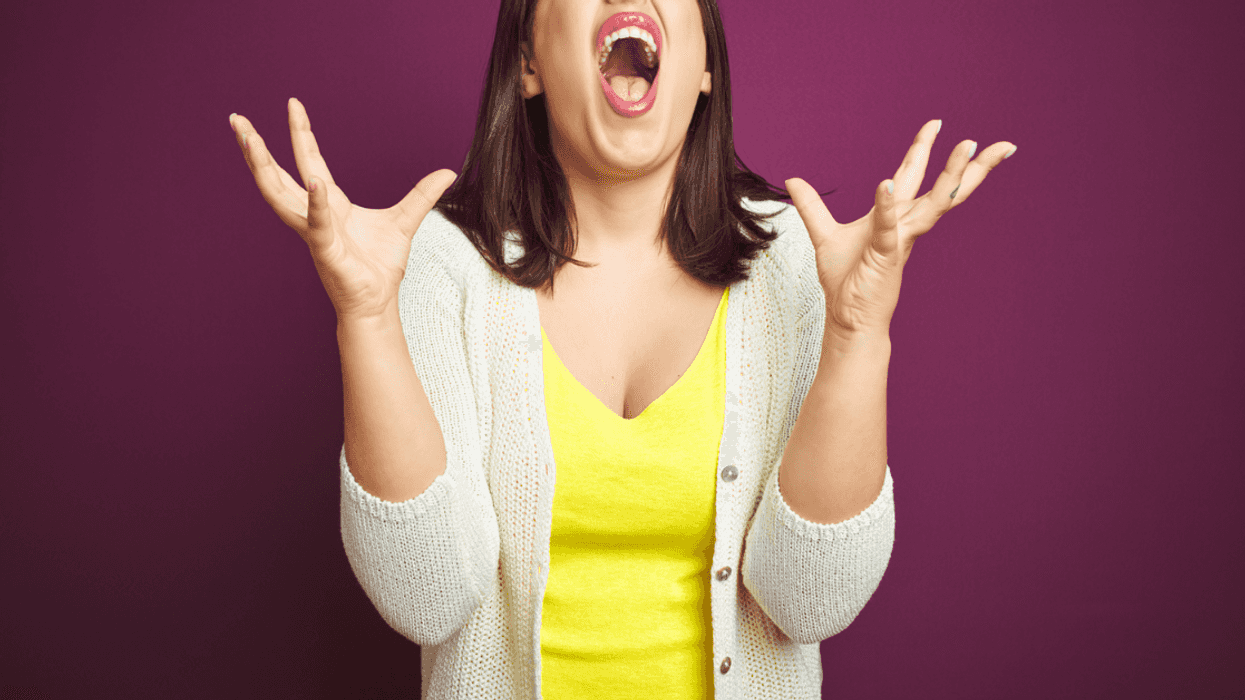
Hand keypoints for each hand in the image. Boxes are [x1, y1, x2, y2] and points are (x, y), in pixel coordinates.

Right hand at [230, 98, 455, 321]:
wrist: (377, 302)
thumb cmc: (380, 266)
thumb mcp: (406, 221)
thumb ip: (422, 195)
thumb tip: (448, 171)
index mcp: (330, 203)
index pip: (309, 160)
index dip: (301, 133)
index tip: (293, 105)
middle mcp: (314, 214)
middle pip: (277, 174)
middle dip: (256, 148)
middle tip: (237, 120)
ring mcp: (314, 231)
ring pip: (279, 195)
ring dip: (262, 167)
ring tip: (249, 140)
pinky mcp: (325, 250)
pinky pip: (316, 223)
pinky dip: (315, 203)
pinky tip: (313, 181)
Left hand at [786, 120, 1014, 343]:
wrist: (848, 317)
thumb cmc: (845, 280)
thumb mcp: (824, 234)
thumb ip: (812, 206)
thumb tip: (793, 180)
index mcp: (894, 216)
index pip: (912, 176)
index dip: (923, 149)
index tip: (936, 123)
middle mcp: (905, 225)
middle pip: (943, 188)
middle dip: (964, 163)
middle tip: (991, 141)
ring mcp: (899, 239)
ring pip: (934, 203)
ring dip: (952, 175)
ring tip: (968, 147)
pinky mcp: (885, 256)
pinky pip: (888, 228)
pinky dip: (886, 207)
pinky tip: (885, 183)